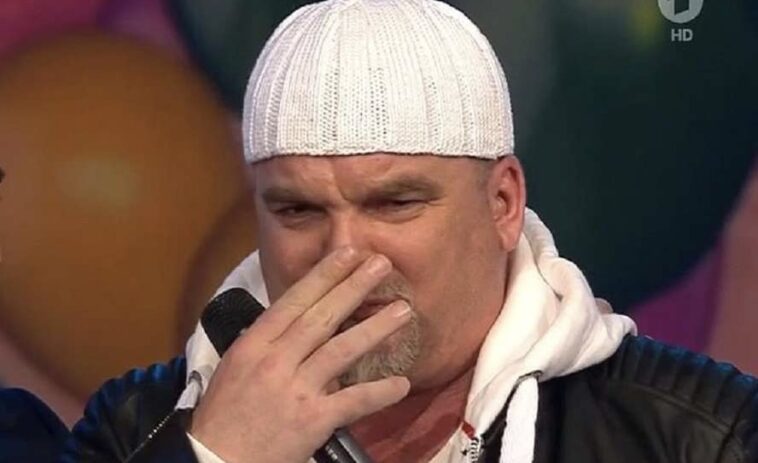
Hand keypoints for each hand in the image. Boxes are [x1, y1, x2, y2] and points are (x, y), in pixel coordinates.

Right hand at [189, 247, 411, 462]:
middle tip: (381, 264)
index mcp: (254, 345)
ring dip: (375, 328)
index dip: (324, 275)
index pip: (293, 301)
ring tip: (403, 310)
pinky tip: (401, 383)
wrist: (216, 461)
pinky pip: (352, 401)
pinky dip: (378, 392)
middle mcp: (275, 361)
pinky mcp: (312, 421)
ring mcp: (295, 390)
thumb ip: (267, 342)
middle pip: (320, 317)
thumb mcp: (236, 367)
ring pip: (341, 350)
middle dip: (353, 287)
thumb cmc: (223, 414)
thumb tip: (296, 320)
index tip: (348, 254)